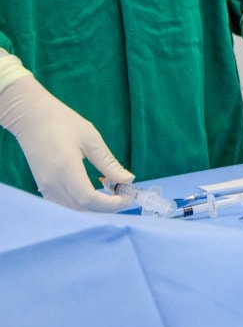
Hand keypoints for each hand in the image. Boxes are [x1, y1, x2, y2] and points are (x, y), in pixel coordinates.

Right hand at [0, 75, 132, 210]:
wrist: (32, 118)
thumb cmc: (63, 123)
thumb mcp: (91, 139)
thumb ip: (108, 163)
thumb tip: (128, 180)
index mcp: (65, 170)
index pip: (88, 199)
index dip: (110, 204)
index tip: (127, 197)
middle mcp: (53, 183)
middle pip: (82, 208)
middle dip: (106, 207)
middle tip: (125, 195)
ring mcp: (45, 186)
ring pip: (73, 209)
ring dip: (95, 207)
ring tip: (113, 193)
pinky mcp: (43, 186)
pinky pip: (64, 204)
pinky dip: (82, 204)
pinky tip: (94, 192)